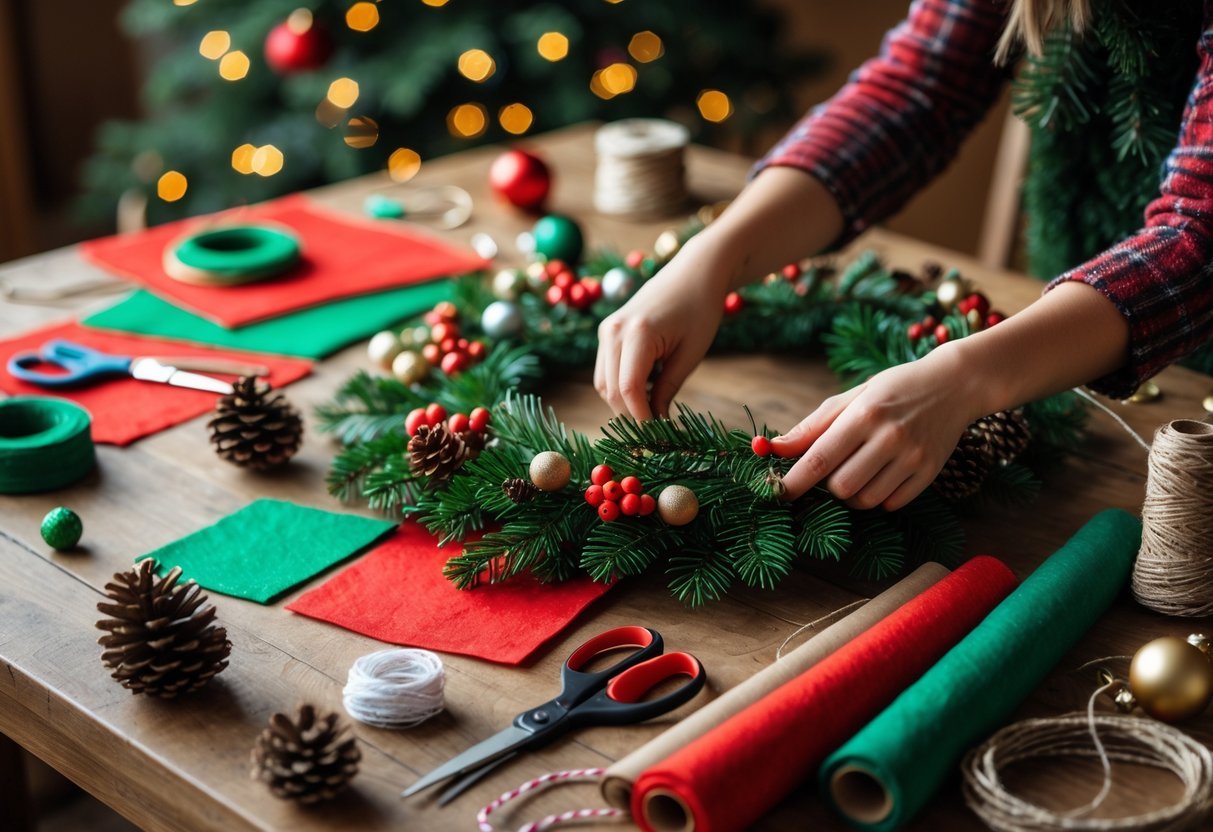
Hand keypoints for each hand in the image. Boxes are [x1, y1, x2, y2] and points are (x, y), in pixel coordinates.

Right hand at [594, 236, 731, 419]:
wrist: (694, 271)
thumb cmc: (701, 308)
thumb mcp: (690, 353)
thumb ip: (668, 388)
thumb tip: (656, 423)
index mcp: (637, 333)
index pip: (628, 389)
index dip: (641, 418)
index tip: (658, 438)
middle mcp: (614, 331)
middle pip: (611, 390)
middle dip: (631, 416)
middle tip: (656, 435)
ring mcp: (607, 330)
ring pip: (603, 384)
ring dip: (623, 404)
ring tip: (652, 414)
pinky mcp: (608, 331)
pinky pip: (606, 370)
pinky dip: (620, 388)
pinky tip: (644, 394)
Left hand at [771, 343, 985, 509]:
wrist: (955, 384)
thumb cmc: (893, 389)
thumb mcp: (852, 398)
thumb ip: (812, 426)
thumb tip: (772, 448)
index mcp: (865, 414)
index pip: (820, 458)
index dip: (794, 481)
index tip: (776, 492)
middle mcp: (890, 437)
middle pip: (840, 487)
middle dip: (828, 485)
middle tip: (834, 467)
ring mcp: (913, 458)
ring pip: (864, 500)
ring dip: (852, 493)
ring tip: (859, 468)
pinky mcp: (930, 473)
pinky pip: (891, 504)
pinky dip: (878, 497)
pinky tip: (882, 474)